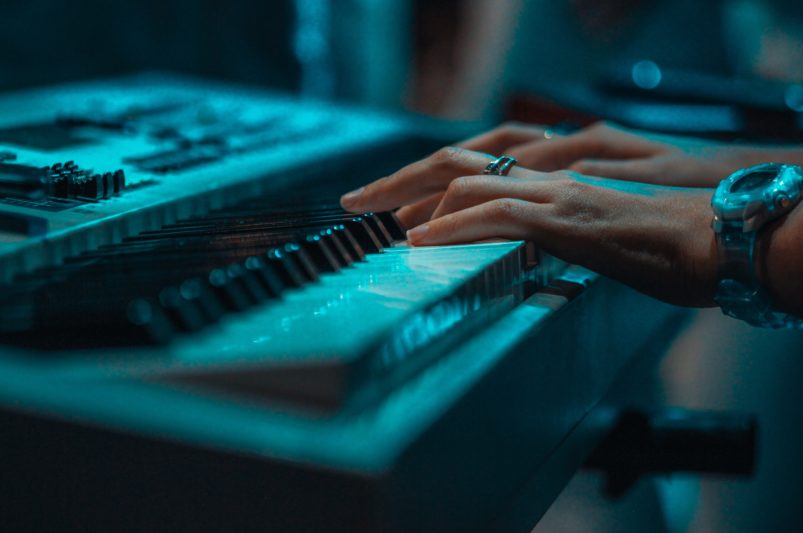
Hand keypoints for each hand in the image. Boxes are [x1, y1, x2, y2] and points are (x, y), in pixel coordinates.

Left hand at [341, 147, 717, 306]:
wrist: (714, 243)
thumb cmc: (661, 247)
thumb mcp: (591, 240)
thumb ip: (551, 237)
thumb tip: (517, 254)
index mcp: (551, 181)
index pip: (474, 172)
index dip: (426, 185)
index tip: (390, 208)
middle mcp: (547, 177)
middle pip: (456, 164)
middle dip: (400, 181)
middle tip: (357, 203)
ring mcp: (556, 194)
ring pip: (470, 184)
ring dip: (415, 202)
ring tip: (378, 224)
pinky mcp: (567, 218)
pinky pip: (498, 215)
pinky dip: (451, 227)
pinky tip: (421, 241)